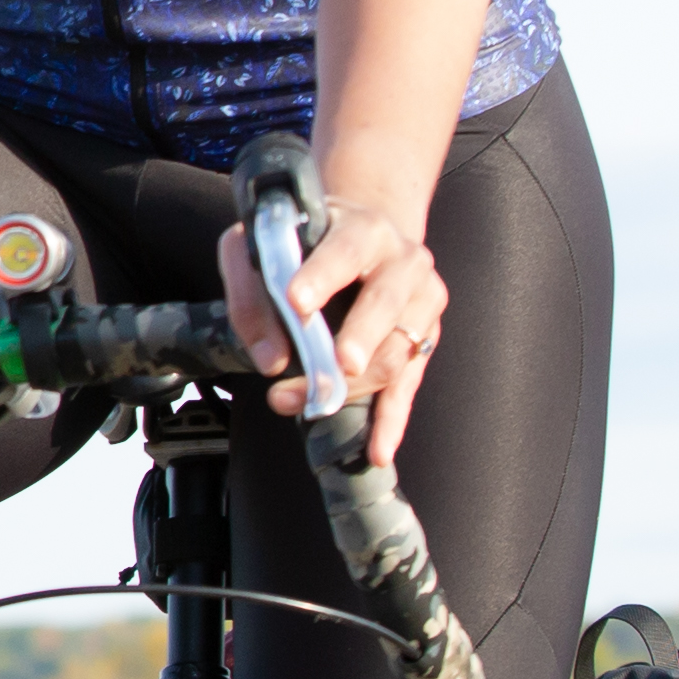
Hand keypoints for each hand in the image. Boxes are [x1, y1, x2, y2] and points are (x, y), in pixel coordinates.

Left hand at [219, 201, 445, 467]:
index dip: (321, 275)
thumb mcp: (266, 243)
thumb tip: (269, 359)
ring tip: (313, 406)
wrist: (367, 239)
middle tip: (340, 364)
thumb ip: (252, 289)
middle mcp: (404, 262)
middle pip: (385, 303)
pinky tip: (377, 450)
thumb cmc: (309, 242)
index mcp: (364, 229)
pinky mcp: (425, 340)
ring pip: (396, 353)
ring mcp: (422, 303)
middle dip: (360, 337)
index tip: (295, 302)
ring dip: (355, 387)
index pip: (344, 250)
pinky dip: (391, 420)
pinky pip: (408, 386)